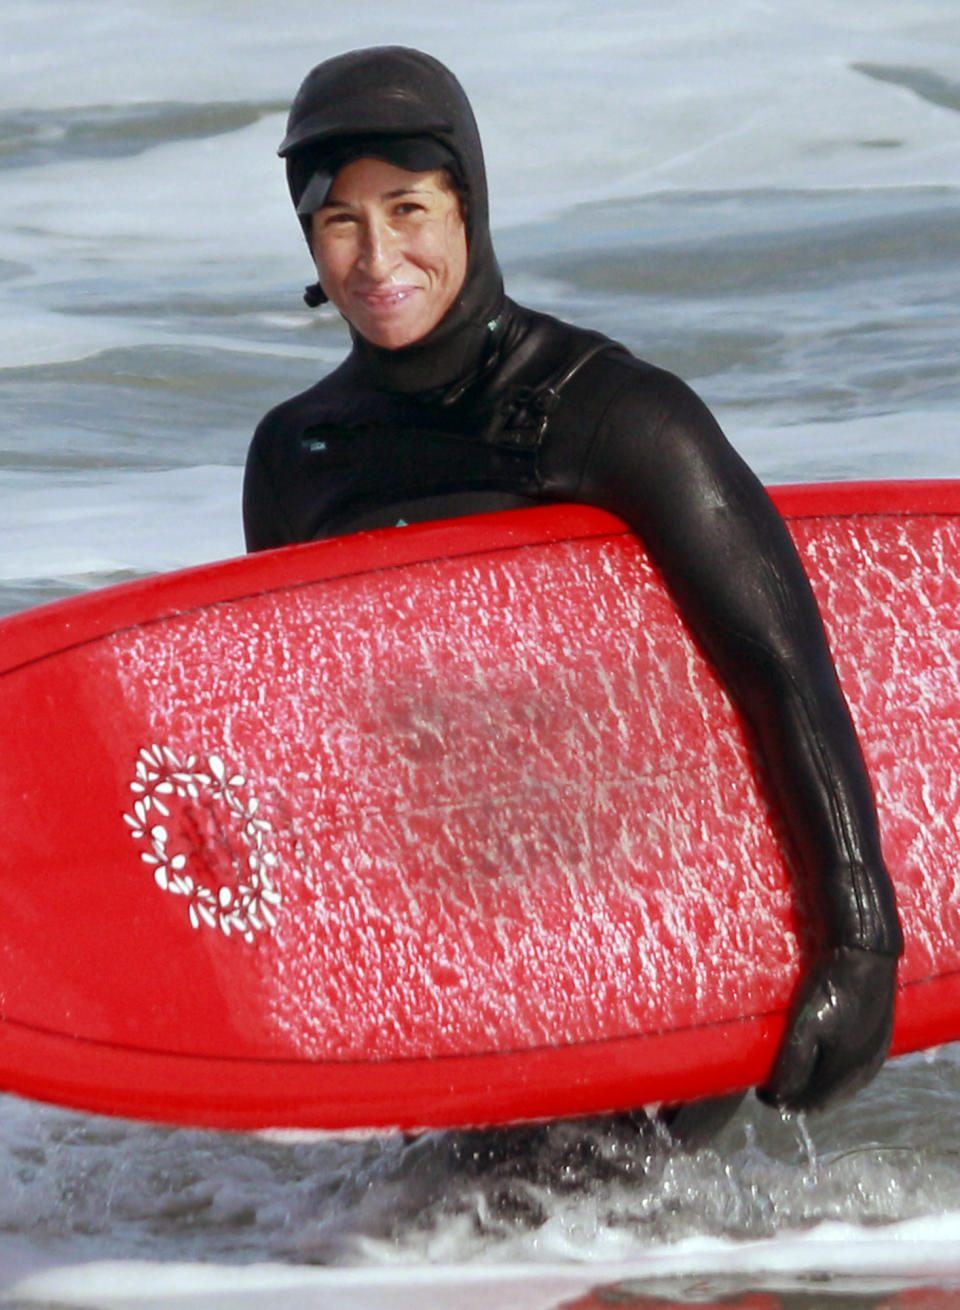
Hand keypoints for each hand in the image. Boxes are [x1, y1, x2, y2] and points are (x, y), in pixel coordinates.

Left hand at [759, 945, 896, 1112]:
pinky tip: (820, 1057)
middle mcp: (865, 1071)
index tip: (761, 1091)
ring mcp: (876, 1056)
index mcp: (847, 1072)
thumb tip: (779, 1098)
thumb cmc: (831, 988)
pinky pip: (853, 1069)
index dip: (783, 1101)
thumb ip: (793, 1064)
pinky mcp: (879, 1040)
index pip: (809, 1104)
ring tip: (792, 1069)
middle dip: (799, 1094)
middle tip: (773, 1080)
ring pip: (840, 1085)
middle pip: (826, 1097)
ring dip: (816, 1083)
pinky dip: (832, 1071)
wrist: (865, 954)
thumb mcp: (806, 1025)